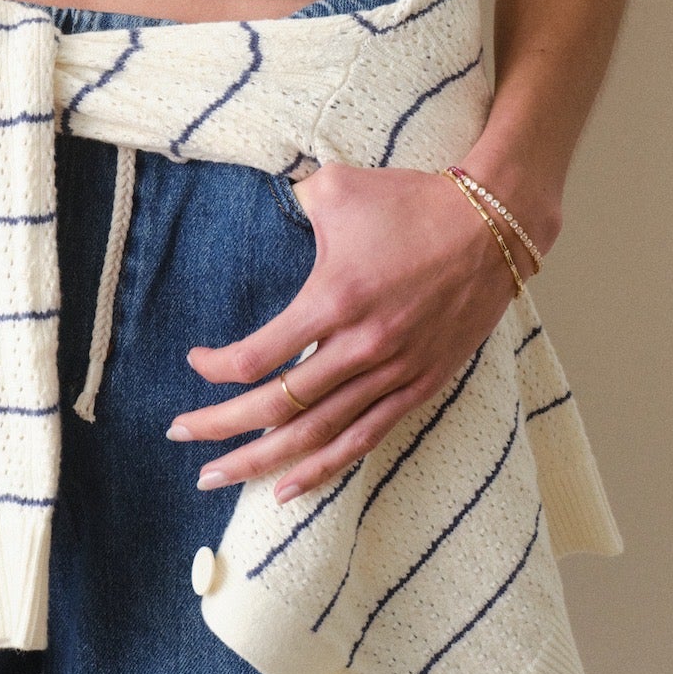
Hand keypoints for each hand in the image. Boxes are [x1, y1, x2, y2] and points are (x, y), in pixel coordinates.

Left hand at [171, 163, 518, 503]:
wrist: (492, 224)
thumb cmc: (412, 201)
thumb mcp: (340, 186)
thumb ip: (295, 200)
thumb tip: (267, 202)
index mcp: (335, 298)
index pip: (259, 356)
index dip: (216, 368)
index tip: (196, 362)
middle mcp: (361, 346)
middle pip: (277, 406)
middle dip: (221, 427)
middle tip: (180, 435)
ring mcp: (393, 372)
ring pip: (316, 435)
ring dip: (261, 460)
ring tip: (218, 476)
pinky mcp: (419, 385)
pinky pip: (363, 438)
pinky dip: (323, 467)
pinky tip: (288, 487)